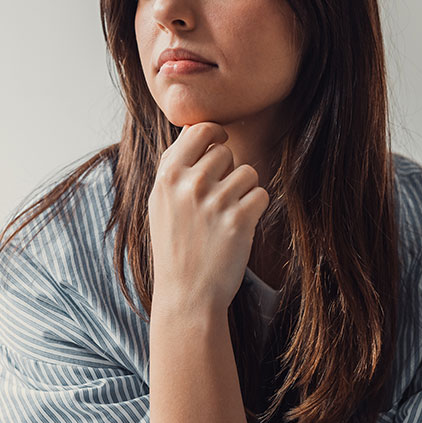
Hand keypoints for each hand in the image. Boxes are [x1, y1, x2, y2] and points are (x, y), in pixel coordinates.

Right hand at [147, 122, 269, 316]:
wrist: (186, 294)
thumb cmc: (174, 245)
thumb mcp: (160, 202)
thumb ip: (174, 164)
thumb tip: (194, 128)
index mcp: (167, 176)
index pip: (200, 130)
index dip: (214, 134)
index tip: (220, 144)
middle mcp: (190, 185)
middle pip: (226, 152)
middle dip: (228, 171)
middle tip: (217, 200)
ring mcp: (215, 202)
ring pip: (248, 172)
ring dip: (244, 191)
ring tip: (227, 215)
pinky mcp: (239, 220)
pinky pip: (261, 195)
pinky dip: (255, 209)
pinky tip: (239, 227)